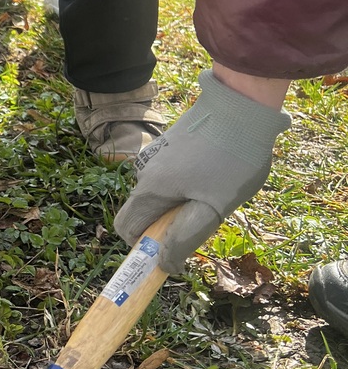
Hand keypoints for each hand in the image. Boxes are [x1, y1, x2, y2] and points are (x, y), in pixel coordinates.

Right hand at [114, 70, 289, 273]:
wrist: (242, 104)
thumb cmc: (230, 159)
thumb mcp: (212, 208)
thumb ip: (184, 238)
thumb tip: (164, 264)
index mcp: (149, 190)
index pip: (126, 230)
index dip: (143, 248)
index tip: (170, 253)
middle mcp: (145, 172)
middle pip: (146, 213)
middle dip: (169, 225)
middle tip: (205, 220)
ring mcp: (158, 155)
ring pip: (161, 193)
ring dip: (182, 203)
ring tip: (217, 192)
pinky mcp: (172, 144)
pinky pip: (172, 175)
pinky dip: (188, 184)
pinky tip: (217, 172)